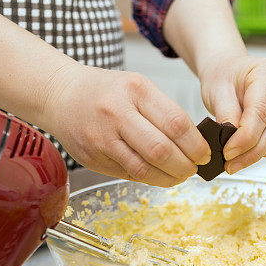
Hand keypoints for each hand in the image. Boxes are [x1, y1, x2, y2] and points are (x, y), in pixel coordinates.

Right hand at [42, 65, 210, 186]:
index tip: (205, 153)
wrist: (60, 95)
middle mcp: (116, 114)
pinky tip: (159, 175)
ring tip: (180, 175)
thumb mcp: (137, 86)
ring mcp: (101, 138)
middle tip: (195, 168)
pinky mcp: (92, 158)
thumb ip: (163, 111)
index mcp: (134, 90)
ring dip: (169, 177)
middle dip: (185, 165)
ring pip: (144, 168)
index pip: (175, 123)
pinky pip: (128, 174)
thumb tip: (193, 143)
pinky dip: (149, 178)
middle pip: (161, 150)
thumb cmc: (104, 91)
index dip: (196, 144)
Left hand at [198, 54, 265, 173]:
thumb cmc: (226, 77)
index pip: (262, 112)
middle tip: (231, 164)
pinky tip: (254, 152)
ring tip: (240, 159)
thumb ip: (226, 117)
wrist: (231, 71)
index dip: (245, 138)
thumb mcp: (217, 92)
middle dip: (253, 152)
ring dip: (264, 154)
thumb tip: (232, 144)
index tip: (228, 153)